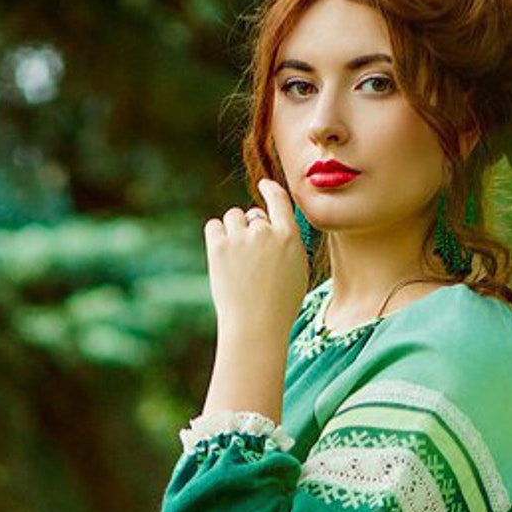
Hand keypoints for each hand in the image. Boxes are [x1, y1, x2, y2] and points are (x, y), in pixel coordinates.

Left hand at [204, 176, 308, 339]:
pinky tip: (222, 256)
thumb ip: (288, 243)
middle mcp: (265, 231)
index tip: (263, 184)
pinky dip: (217, 236)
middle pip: (253, 214)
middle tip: (251, 258)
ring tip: (237, 260)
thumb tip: (274, 223)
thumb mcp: (297, 271)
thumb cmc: (280, 306)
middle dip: (251, 229)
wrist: (256, 327)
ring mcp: (241, 238)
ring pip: (233, 217)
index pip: (279, 199)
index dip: (269, 189)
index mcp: (289, 235)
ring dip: (234, 231)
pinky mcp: (219, 247)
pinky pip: (214, 226)